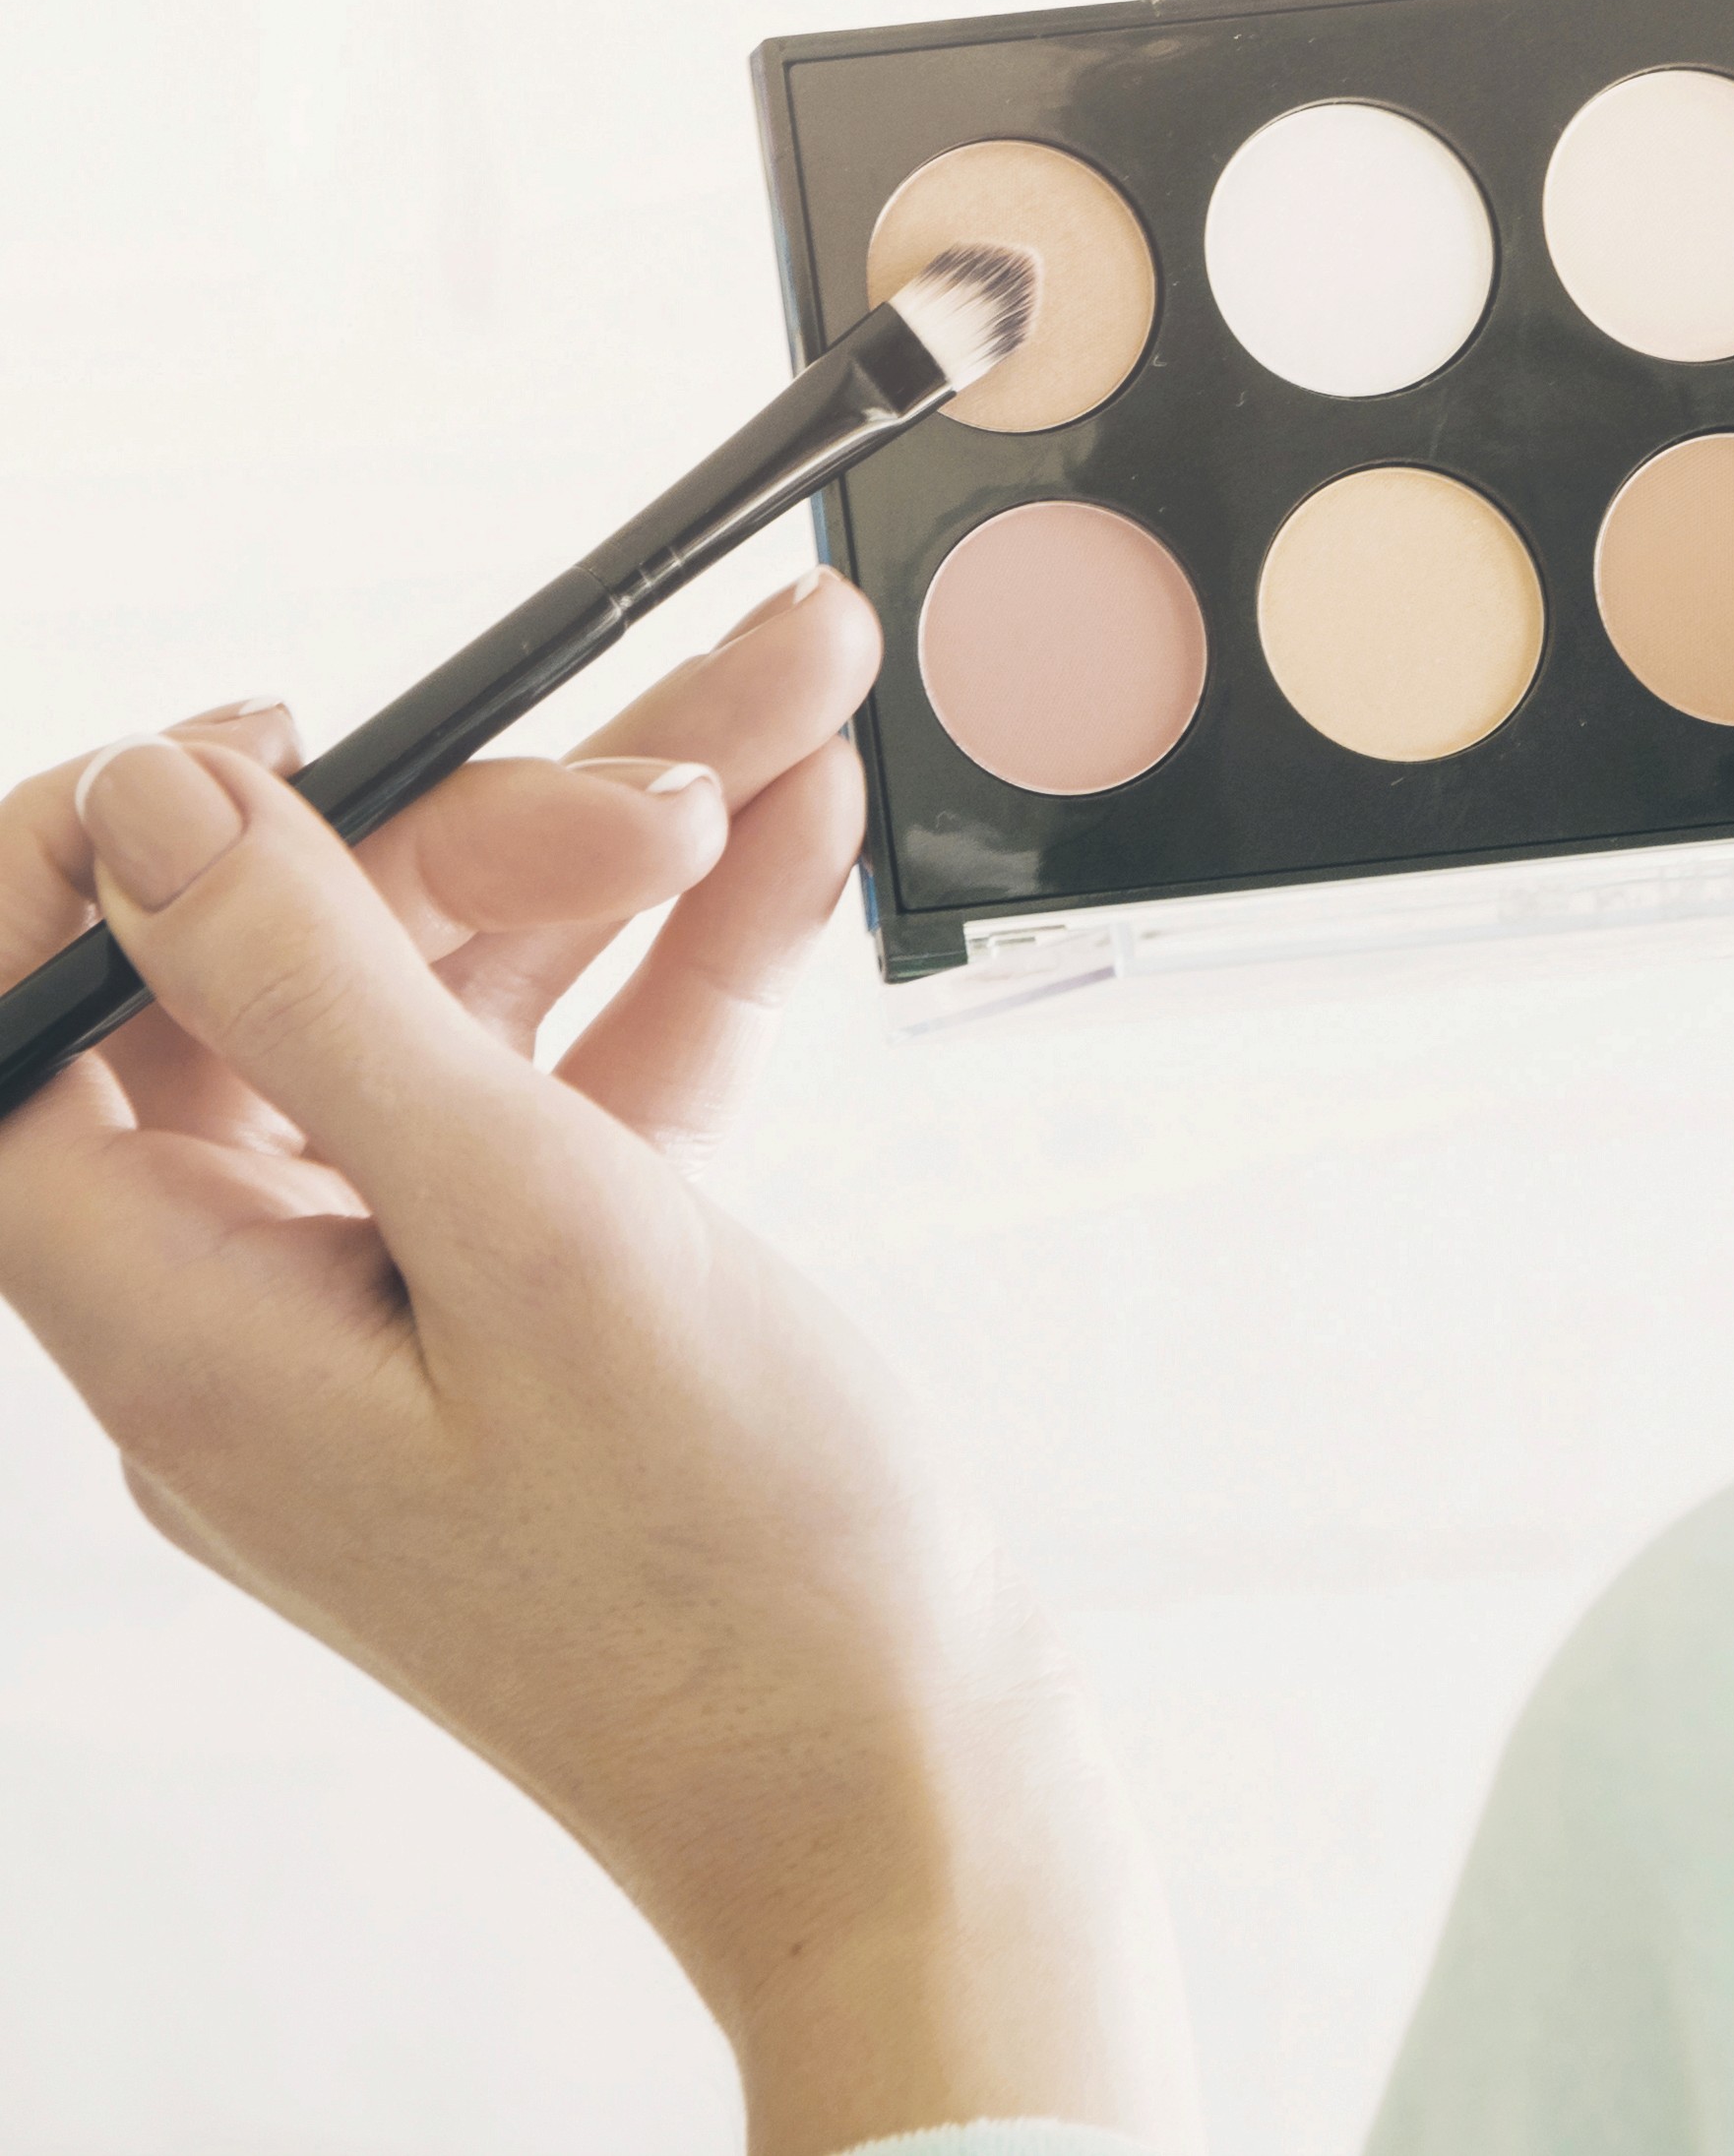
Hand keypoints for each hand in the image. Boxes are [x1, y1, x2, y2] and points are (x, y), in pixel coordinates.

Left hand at [0, 577, 1198, 2155]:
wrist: (901, 1779)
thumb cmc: (726, 1575)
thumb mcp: (534, 1240)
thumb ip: (331, 999)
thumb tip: (156, 808)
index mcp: (182, 1321)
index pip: (28, 1037)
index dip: (98, 865)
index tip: (259, 736)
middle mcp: (261, 1297)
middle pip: (308, 974)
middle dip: (506, 818)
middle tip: (693, 748)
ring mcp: (407, 1293)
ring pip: (470, 999)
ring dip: (633, 848)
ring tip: (790, 699)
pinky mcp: (537, 1295)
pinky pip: (576, 1074)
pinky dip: (680, 960)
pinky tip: (788, 842)